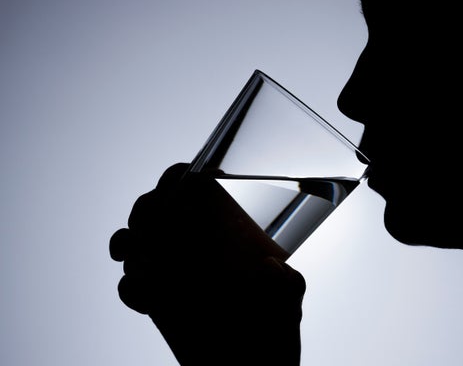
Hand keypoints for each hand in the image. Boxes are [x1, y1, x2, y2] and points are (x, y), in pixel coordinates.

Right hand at [109, 163, 305, 364]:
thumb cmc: (274, 331)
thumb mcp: (288, 300)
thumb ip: (288, 284)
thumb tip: (271, 266)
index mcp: (224, 234)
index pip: (198, 191)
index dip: (183, 178)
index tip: (185, 181)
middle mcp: (196, 247)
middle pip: (159, 208)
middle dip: (147, 207)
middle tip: (151, 220)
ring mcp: (174, 272)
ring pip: (136, 240)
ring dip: (127, 240)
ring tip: (132, 253)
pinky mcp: (157, 301)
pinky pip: (131, 285)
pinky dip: (130, 287)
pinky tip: (144, 299)